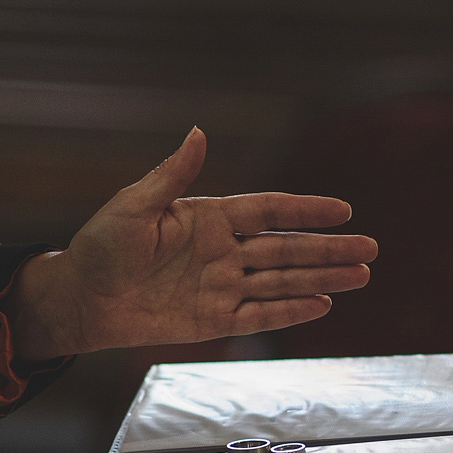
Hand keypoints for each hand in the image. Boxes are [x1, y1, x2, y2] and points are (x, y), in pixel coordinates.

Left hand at [6, 128, 378, 359]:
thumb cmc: (100, 247)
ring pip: (281, 281)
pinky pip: (257, 316)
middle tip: (371, 249)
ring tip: (361, 276)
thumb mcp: (133, 206)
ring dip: (321, 279)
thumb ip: (171, 176)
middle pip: (286, 248)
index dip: (304, 210)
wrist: (81, 299)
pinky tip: (321, 305)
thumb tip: (198, 132)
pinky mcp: (211, 320)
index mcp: (207, 218)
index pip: (267, 211)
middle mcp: (221, 251)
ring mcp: (220, 286)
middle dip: (329, 249)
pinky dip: (288, 312)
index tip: (342, 209)